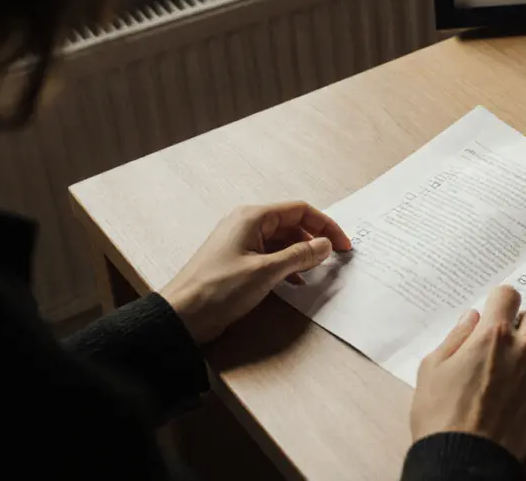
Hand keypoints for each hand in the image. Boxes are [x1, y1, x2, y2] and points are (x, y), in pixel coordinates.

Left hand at [162, 201, 351, 343]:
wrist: (181, 316)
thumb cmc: (220, 289)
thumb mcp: (266, 272)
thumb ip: (300, 256)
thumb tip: (326, 245)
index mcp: (253, 218)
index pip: (300, 210)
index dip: (326, 225)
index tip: (343, 245)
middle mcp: (247, 224)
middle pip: (292, 224)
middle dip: (315, 240)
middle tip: (334, 260)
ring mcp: (241, 242)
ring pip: (282, 241)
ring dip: (301, 254)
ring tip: (316, 272)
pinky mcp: (238, 261)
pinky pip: (271, 255)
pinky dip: (287, 265)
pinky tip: (295, 282)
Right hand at [411, 285, 525, 458]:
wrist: (463, 458)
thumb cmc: (440, 415)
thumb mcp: (432, 368)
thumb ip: (455, 337)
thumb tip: (471, 319)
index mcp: (492, 335)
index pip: (509, 294)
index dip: (499, 300)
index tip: (492, 311)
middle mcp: (521, 349)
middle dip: (522, 321)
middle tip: (504, 339)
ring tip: (514, 366)